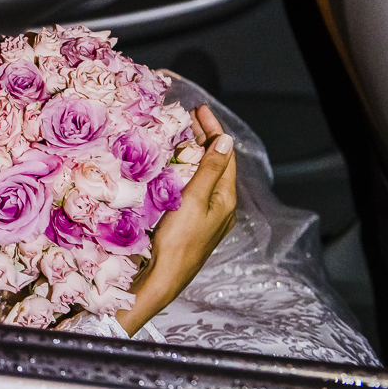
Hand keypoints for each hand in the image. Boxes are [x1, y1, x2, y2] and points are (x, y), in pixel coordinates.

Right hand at [114, 105, 236, 335]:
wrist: (161, 278)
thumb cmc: (179, 241)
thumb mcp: (195, 200)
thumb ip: (210, 170)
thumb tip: (226, 141)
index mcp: (225, 199)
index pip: (225, 155)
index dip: (213, 130)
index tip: (199, 110)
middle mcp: (218, 207)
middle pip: (214, 164)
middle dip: (202, 138)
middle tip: (185, 117)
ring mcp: (204, 215)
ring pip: (201, 175)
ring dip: (191, 153)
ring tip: (177, 134)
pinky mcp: (188, 222)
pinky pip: (190, 187)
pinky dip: (182, 170)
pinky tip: (169, 166)